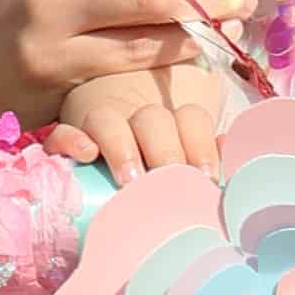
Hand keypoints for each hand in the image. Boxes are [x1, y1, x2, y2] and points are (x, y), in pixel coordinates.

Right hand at [53, 54, 236, 184]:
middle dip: (165, 152)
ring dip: (123, 150)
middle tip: (172, 180)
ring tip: (132, 180)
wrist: (107, 150)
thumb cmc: (164, 158)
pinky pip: (63, 132)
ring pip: (109, 124)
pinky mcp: (69, 133)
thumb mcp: (192, 153)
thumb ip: (211, 159)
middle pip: (154, 121)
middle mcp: (138, 114)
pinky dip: (70, 141)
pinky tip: (85, 154)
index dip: (202, 146)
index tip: (207, 177)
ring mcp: (102, 121)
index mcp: (173, 117)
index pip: (191, 118)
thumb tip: (231, 162)